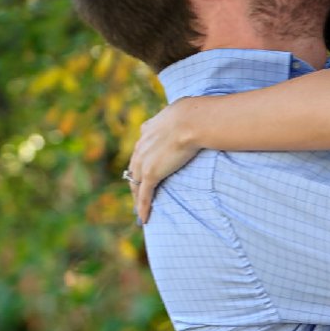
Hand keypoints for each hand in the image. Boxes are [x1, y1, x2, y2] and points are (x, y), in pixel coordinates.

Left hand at [127, 99, 203, 223]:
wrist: (192, 121)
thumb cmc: (194, 114)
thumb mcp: (184, 111)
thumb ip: (181, 116)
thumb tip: (193, 112)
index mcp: (148, 130)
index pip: (141, 150)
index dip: (142, 161)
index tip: (144, 170)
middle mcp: (141, 146)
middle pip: (134, 169)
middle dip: (135, 182)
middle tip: (138, 195)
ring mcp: (144, 161)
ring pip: (136, 184)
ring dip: (137, 198)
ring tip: (140, 210)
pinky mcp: (151, 174)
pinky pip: (144, 195)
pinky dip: (143, 207)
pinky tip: (144, 219)